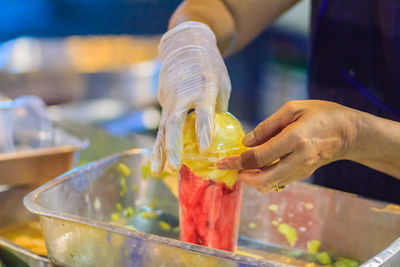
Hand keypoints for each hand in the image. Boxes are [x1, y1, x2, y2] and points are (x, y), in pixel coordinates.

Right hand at [151, 21, 230, 175]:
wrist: (186, 45)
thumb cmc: (210, 67)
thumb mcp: (221, 84)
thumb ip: (218, 110)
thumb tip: (221, 138)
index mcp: (205, 86)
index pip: (204, 111)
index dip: (203, 130)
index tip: (204, 150)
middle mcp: (184, 93)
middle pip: (176, 122)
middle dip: (174, 146)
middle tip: (174, 167)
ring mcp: (170, 96)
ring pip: (164, 127)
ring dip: (160, 151)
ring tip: (156, 171)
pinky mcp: (163, 100)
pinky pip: (163, 125)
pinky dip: (161, 143)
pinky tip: (159, 160)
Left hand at [217, 100, 358, 192]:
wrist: (349, 132)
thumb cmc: (321, 114)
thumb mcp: (293, 109)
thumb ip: (267, 126)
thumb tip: (246, 143)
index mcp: (294, 139)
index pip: (259, 157)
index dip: (237, 161)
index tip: (222, 162)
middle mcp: (298, 159)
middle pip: (264, 179)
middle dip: (243, 177)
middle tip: (230, 169)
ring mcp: (302, 170)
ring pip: (271, 184)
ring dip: (252, 179)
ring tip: (241, 167)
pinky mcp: (304, 174)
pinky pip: (279, 181)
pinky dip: (264, 178)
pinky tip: (257, 167)